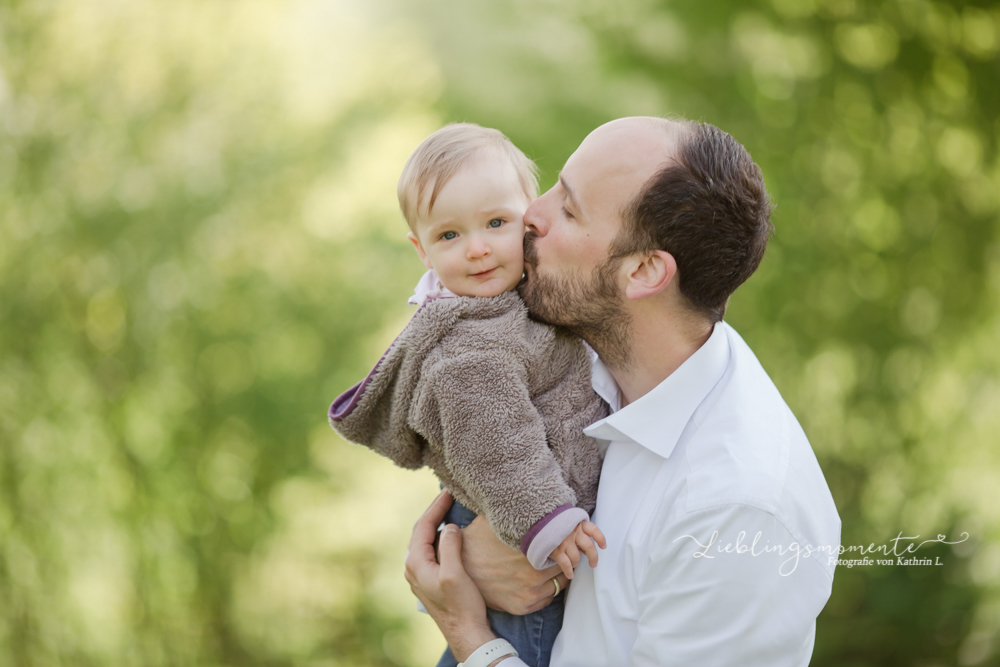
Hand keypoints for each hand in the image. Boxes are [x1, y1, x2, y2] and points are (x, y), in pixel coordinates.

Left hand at [404, 491, 496, 661]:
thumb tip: (448, 526)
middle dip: (435, 511)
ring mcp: (421, 574)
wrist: (466, 633)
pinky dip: (440, 535)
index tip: (449, 490)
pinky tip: (452, 531)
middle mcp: (414, 567)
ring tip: (451, 507)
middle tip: (450, 494)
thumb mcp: (454, 574)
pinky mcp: (431, 578)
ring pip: (426, 539)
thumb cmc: (462, 605)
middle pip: (422, 530)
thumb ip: (449, 546)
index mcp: (416, 563)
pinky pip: (432, 549)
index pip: (423, 525)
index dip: (436, 506)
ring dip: (437, 522)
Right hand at [461, 515, 569, 614]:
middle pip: (564, 565)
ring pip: (559, 583)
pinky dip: (548, 589)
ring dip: (557, 573)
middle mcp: (533, 574)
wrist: (455, 573)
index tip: (557, 536)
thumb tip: (522, 492)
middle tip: (556, 549)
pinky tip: (540, 578)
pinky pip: (548, 599)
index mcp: (530, 550)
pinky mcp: (523, 607)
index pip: (563, 545)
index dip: (561, 540)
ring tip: (549, 563)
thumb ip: (511, 510)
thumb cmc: (474, 542)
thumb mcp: (491, 520)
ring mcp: (530, 594)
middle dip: (562, 556)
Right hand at [550, 521, 606, 579]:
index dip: (600, 539)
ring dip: (577, 563)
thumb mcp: (570, 522)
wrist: (538, 520)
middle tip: (593, 564)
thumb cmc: (556, 524)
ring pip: (577, 557)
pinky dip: (569, 571)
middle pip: (589, 547)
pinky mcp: (555, 550)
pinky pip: (566, 564)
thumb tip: (587, 549)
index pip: (594, 530)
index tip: (603, 546)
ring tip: (574, 564)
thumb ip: (580, 531)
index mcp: (578, 524)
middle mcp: (573, 532)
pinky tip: (570, 575)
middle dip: (593, 557)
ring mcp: (565, 541)